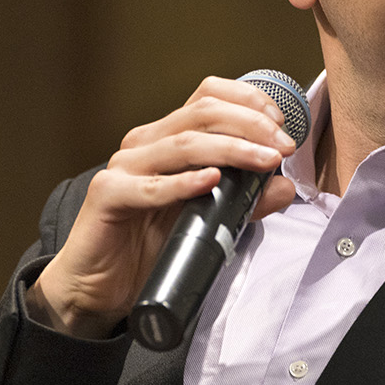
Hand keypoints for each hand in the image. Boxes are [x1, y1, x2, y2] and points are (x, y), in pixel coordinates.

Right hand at [28, 76, 298, 338]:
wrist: (100, 287)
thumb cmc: (149, 247)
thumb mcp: (208, 220)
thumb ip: (245, 202)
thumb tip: (284, 187)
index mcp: (168, 139)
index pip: (207, 97)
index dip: (246, 101)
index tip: (280, 123)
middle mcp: (145, 143)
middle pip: (201, 114)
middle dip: (249, 126)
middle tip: (280, 146)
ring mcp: (124, 166)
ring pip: (182, 144)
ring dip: (230, 149)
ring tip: (262, 161)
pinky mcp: (107, 194)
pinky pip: (149, 186)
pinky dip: (183, 183)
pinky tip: (210, 182)